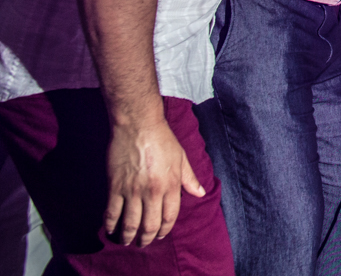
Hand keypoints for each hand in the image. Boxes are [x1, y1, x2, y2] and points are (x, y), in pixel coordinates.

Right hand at [105, 117, 204, 245]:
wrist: (138, 125)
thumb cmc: (162, 139)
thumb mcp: (181, 157)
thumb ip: (190, 178)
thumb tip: (200, 193)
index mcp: (171, 184)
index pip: (169, 216)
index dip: (165, 229)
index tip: (160, 234)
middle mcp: (153, 191)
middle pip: (150, 225)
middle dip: (147, 238)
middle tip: (144, 243)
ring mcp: (133, 190)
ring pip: (130, 223)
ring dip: (129, 236)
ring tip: (128, 240)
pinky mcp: (115, 186)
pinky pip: (112, 212)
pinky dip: (110, 224)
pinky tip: (111, 229)